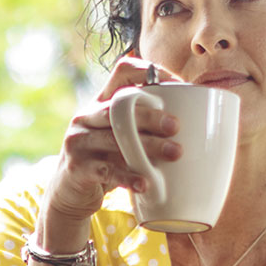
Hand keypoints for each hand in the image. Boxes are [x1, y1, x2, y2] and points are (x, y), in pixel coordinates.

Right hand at [40, 58, 183, 247]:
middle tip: (177, 126)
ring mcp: (78, 141)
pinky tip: (146, 183)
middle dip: (151, 115)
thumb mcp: (119, 139)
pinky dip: (128, 177)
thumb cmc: (106, 162)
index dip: (150, 71)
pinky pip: (106, 170)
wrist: (68, 194)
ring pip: (115, 138)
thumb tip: (196, 125)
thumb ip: (142, 128)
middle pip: (119, 107)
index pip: (122, 71)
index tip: (177, 84)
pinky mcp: (76, 167)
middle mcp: (86, 116)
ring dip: (148, 146)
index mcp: (100, 102)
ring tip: (175, 154)